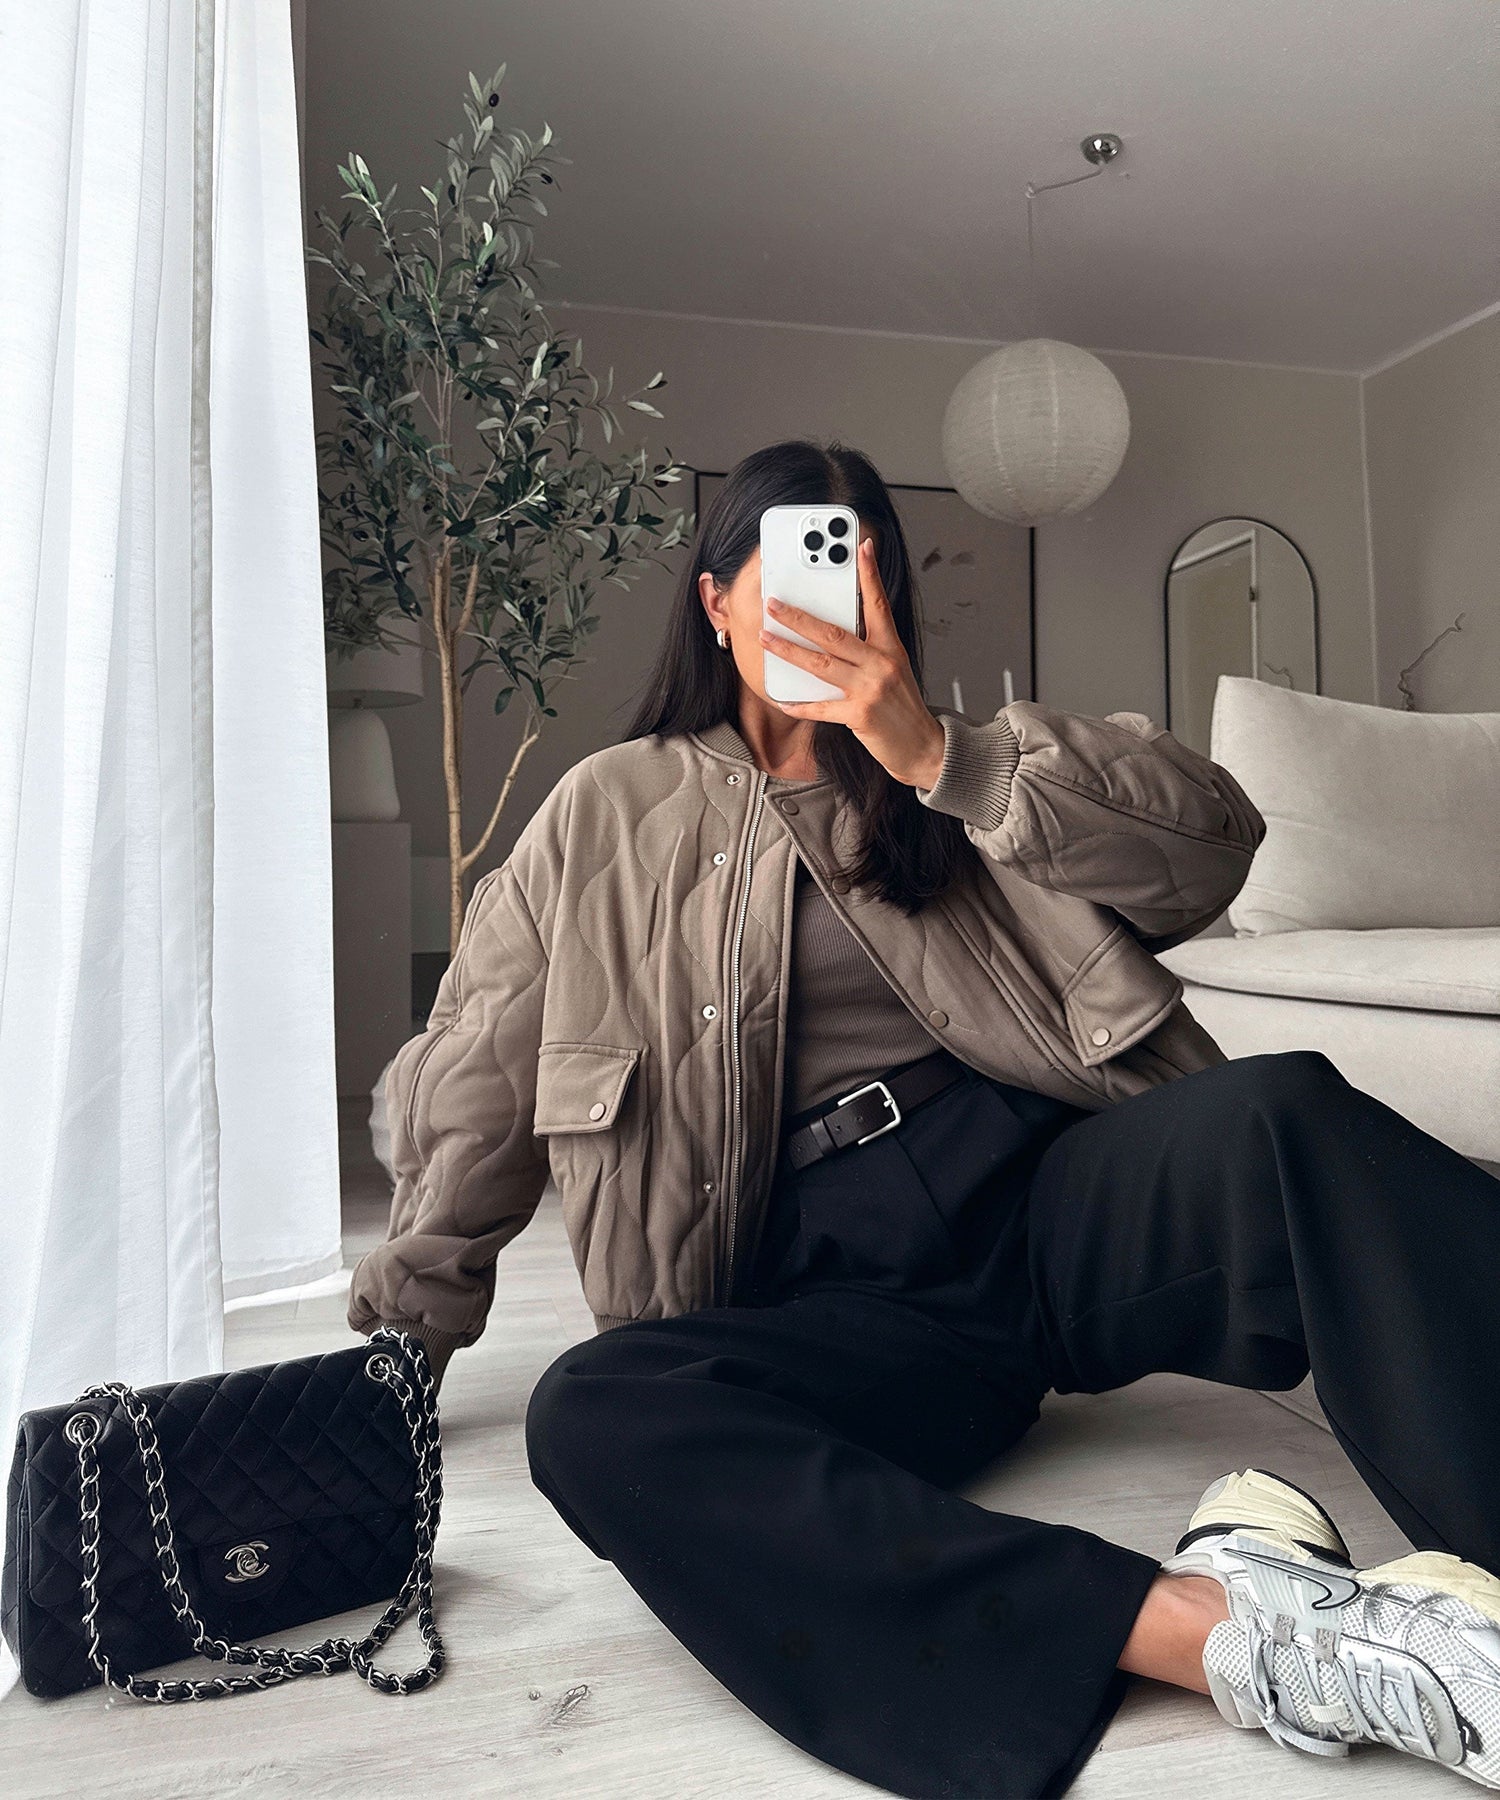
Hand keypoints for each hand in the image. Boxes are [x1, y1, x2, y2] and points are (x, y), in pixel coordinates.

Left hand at [758, 538, 945, 789]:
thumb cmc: (904, 709)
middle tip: (774, 603)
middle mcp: (881, 664)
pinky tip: (782, 699)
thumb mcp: (894, 671)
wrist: (924, 748)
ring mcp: (871, 689)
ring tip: (766, 638)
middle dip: (800, 617)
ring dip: (789, 650)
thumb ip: (868, 652)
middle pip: (834, 633)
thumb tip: (830, 637)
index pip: (878, 604)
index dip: (869, 575)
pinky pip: (822, 707)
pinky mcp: (860, 715)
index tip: (861, 547)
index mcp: (891, 649)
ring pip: (821, 663)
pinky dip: (800, 704)